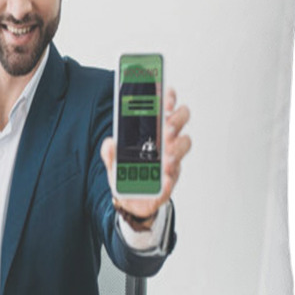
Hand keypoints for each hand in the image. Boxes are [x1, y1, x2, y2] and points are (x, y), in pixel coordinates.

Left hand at [100, 87, 190, 224]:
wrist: (131, 201)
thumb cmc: (128, 174)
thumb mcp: (113, 160)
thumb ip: (109, 151)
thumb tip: (110, 143)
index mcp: (153, 131)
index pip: (165, 107)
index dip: (168, 97)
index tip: (165, 93)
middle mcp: (167, 141)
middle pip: (181, 120)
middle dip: (177, 119)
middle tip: (167, 127)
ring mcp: (172, 159)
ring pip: (184, 145)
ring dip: (177, 148)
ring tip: (166, 156)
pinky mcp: (170, 180)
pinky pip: (174, 178)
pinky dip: (169, 179)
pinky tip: (164, 179)